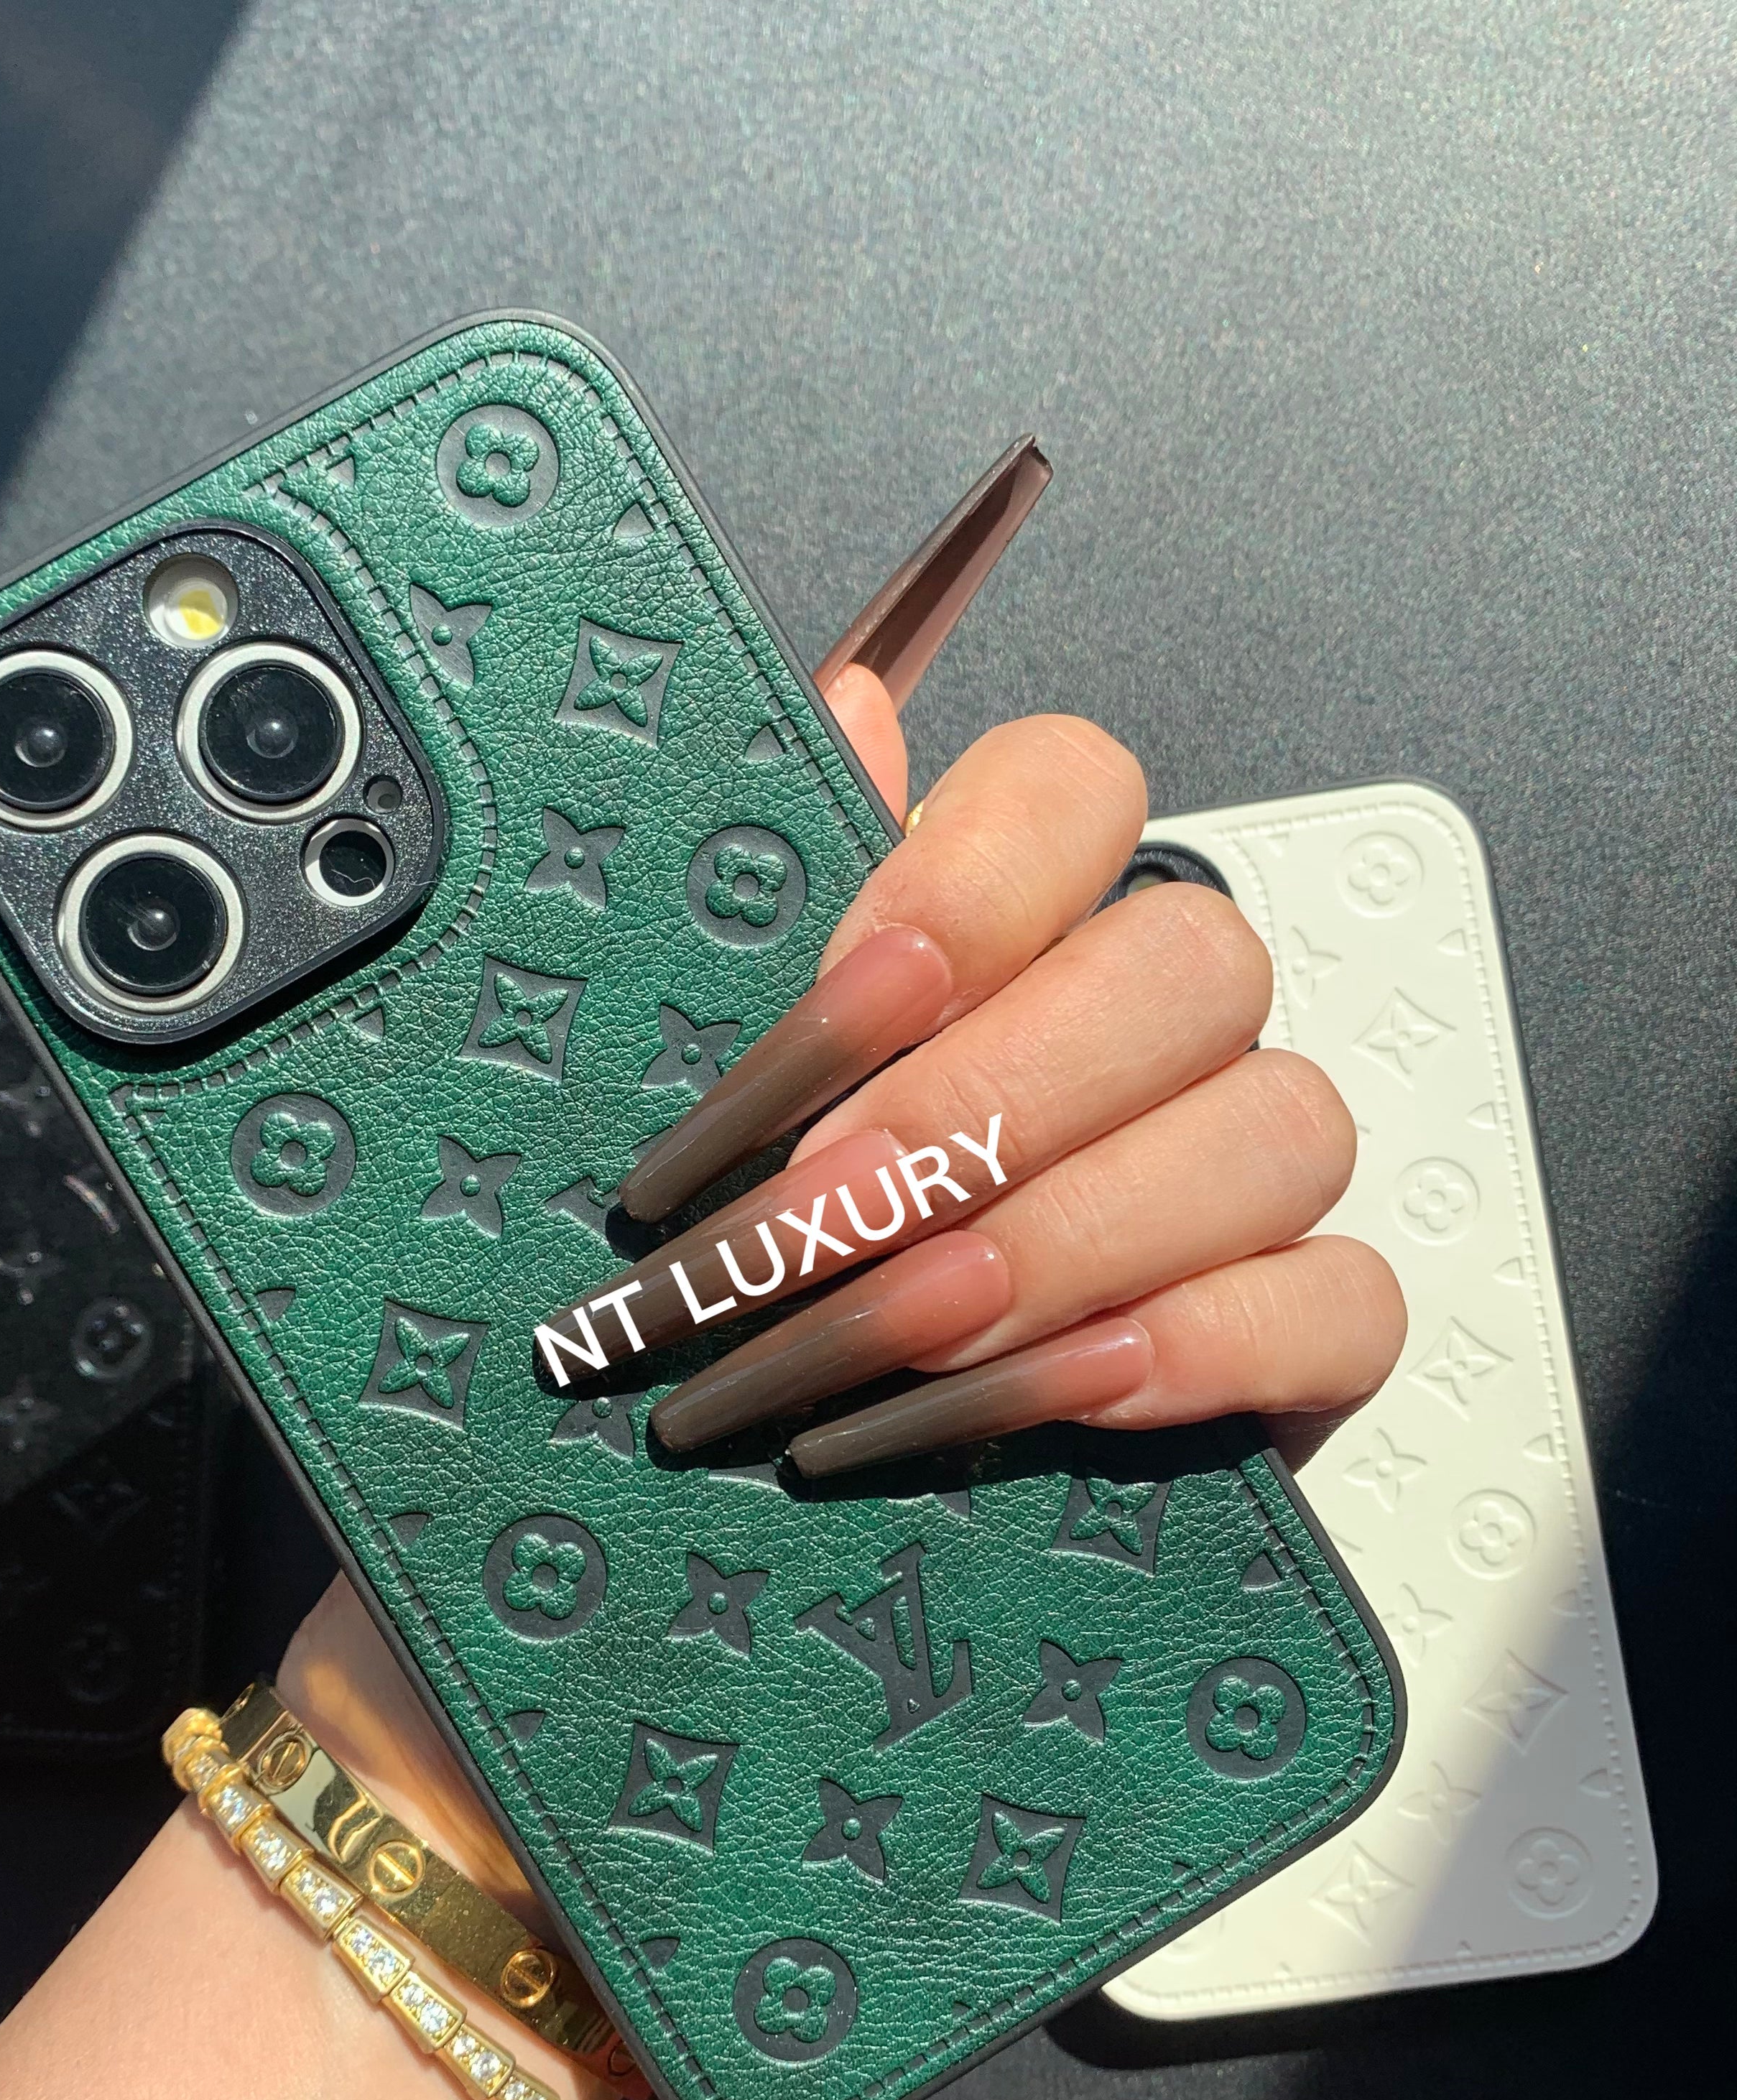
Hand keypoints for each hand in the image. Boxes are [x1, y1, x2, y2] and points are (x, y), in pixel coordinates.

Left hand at [553, 666, 1407, 1474]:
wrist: (889, 1370)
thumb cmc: (829, 1173)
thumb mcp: (770, 1018)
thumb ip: (814, 865)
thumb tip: (850, 705)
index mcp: (1040, 905)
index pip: (1076, 789)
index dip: (972, 881)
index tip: (843, 1001)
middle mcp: (1168, 1008)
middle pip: (1189, 968)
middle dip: (991, 1105)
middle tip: (822, 1212)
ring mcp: (1258, 1153)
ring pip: (1275, 1130)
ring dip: (1075, 1237)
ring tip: (904, 1324)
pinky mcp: (1313, 1308)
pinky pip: (1337, 1301)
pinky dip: (1204, 1348)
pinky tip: (1064, 1387)